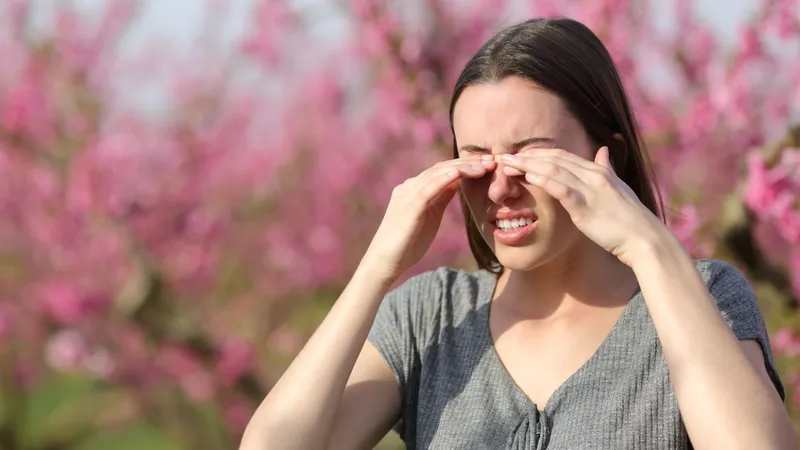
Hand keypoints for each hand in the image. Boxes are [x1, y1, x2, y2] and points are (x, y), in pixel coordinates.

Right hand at [362, 156, 495, 281]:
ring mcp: (407, 195)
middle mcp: (409, 187)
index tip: (488, 165)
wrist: (385, 261)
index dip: (466, 166)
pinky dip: (443, 179)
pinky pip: (427, 189)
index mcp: (415, 189)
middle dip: (468, 163)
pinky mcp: (408, 207)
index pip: (443, 171)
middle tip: (492, 160)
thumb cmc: (407, 243)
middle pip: (442, 168)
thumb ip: (441, 198)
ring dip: (462, 168)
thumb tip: (457, 182)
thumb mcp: (431, 216)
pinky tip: (459, 174)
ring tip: (483, 166)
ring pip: (437, 174)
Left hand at [500, 147, 669, 265]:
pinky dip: (544, 180)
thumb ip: (607, 168)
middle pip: (554, 159)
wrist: (644, 239)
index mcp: (598, 171)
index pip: (562, 156)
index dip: (538, 153)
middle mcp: (593, 175)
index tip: (518, 154)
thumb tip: (603, 150)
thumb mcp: (617, 188)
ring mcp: (590, 189)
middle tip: (502, 156)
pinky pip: (562, 189)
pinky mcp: (586, 206)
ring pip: (554, 170)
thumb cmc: (629, 219)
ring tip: (507, 164)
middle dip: (526, 156)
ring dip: (528, 165)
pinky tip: (528, 176)